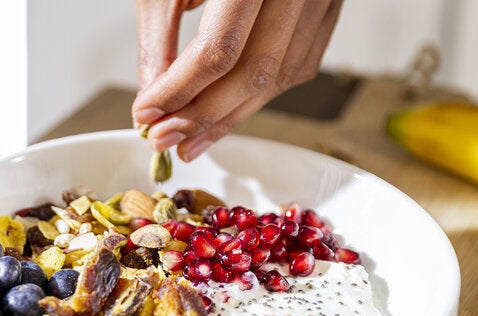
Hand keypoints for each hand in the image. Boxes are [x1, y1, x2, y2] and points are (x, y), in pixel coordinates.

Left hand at [133, 0, 342, 160]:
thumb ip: (160, 40)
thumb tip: (153, 102)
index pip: (219, 51)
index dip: (180, 92)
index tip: (147, 115)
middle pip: (254, 72)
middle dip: (204, 116)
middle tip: (165, 139)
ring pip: (281, 77)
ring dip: (232, 117)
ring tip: (193, 139)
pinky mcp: (329, 8)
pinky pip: (299, 66)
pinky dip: (262, 94)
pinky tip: (229, 111)